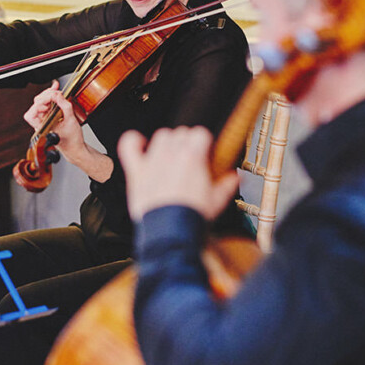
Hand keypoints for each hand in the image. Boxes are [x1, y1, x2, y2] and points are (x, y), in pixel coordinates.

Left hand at [23, 81, 85, 154]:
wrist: (76, 148)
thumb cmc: (72, 141)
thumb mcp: (71, 121)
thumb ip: (65, 106)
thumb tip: (57, 94)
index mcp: (42, 129)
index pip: (31, 115)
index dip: (39, 105)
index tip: (50, 100)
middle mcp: (41, 125)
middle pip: (36, 106)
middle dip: (45, 96)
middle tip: (55, 92)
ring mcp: (45, 121)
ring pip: (41, 104)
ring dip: (49, 96)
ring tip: (57, 92)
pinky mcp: (50, 118)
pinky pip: (48, 106)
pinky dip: (52, 99)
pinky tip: (57, 94)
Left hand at [117, 127, 238, 221]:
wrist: (171, 232)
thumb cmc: (193, 216)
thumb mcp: (217, 201)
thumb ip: (227, 185)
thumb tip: (235, 178)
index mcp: (193, 157)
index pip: (200, 133)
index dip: (204, 142)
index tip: (205, 153)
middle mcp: (172, 154)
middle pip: (181, 133)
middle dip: (187, 144)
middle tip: (190, 161)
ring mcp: (153, 161)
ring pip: (161, 137)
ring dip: (168, 143)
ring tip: (171, 156)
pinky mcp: (137, 171)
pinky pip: (130, 146)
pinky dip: (134, 142)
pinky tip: (140, 144)